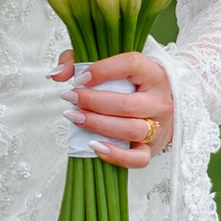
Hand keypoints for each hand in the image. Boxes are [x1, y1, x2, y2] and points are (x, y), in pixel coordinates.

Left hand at [51, 46, 175, 169]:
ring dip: (98, 125)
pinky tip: (94, 145)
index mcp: (154, 74)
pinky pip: (137, 158)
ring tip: (76, 118)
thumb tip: (56, 75)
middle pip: (127, 104)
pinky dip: (115, 155)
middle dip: (92, 102)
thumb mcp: (110, 64)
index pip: (132, 65)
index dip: (103, 70)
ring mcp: (158, 127)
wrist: (164, 108)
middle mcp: (159, 101)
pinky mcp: (151, 148)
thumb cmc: (131, 84)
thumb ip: (77, 62)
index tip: (80, 78)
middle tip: (69, 98)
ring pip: (131, 130)